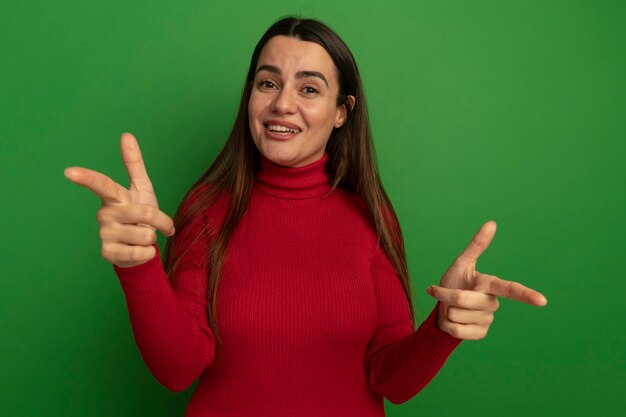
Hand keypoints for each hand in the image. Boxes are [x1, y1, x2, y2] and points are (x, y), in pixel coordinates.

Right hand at [64, 132, 174, 267]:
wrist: (141, 245)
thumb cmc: (140, 213)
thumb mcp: (142, 188)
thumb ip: (134, 163)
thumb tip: (126, 135)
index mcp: (113, 196)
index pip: (100, 184)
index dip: (86, 177)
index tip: (69, 172)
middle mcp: (104, 213)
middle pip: (144, 212)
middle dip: (159, 220)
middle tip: (154, 225)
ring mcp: (104, 234)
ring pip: (145, 234)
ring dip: (152, 238)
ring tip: (141, 236)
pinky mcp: (108, 253)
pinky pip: (140, 252)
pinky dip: (147, 252)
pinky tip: (137, 250)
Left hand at [426, 221, 546, 339]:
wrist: (442, 307)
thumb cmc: (454, 282)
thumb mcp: (461, 263)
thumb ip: (476, 246)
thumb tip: (492, 223)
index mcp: (490, 285)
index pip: (510, 289)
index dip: (526, 295)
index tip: (542, 301)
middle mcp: (492, 303)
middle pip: (463, 299)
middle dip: (446, 295)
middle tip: (444, 295)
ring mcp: (487, 320)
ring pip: (457, 315)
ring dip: (446, 311)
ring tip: (451, 308)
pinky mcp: (479, 334)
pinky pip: (457, 331)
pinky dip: (447, 326)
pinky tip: (452, 322)